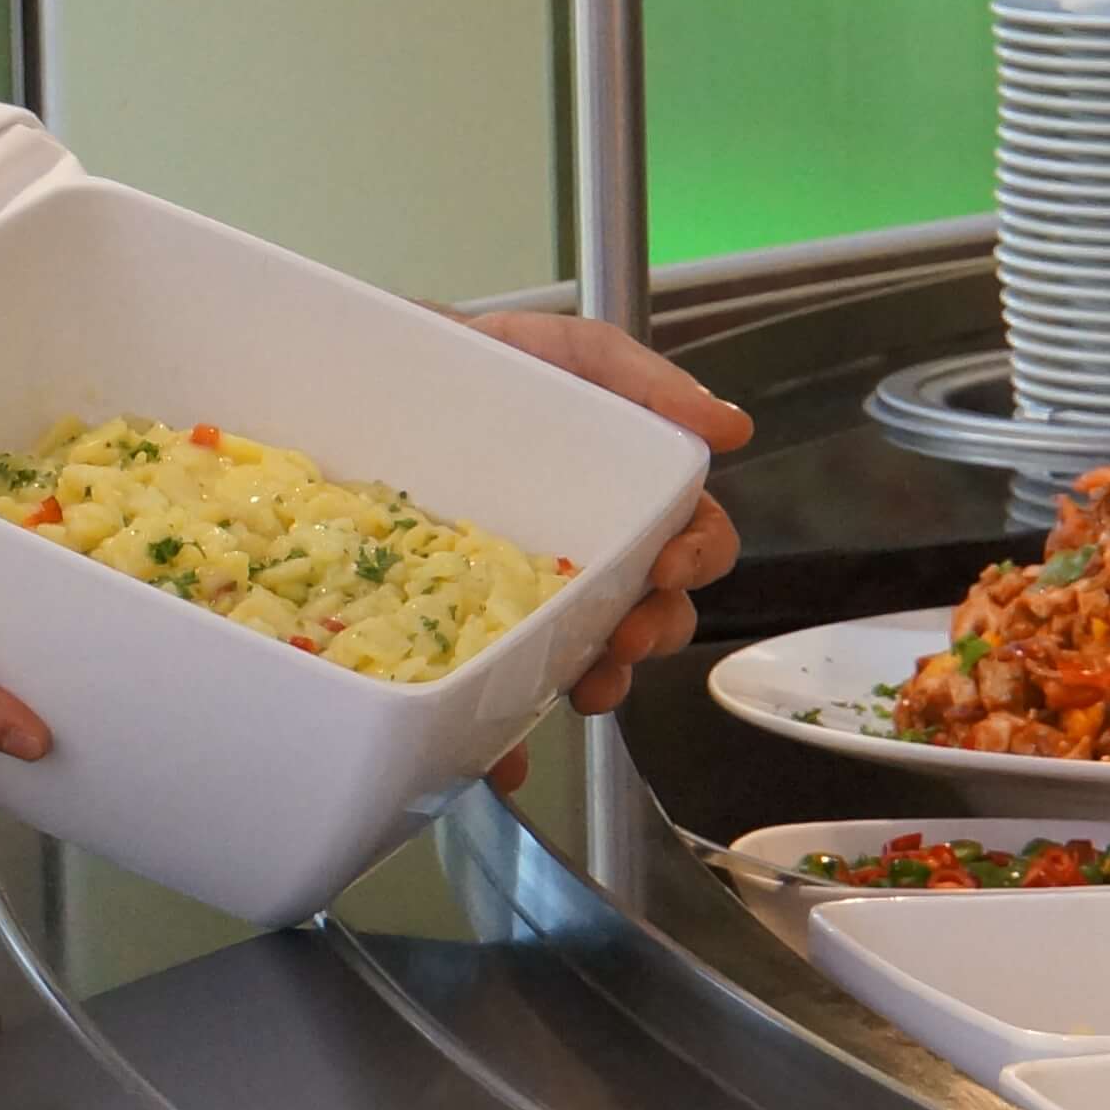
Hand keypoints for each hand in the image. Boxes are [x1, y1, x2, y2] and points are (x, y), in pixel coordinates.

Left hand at [461, 307, 748, 715]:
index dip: (698, 560)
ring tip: (584, 691)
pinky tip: (500, 755)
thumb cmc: (488, 365)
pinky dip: (505, 737)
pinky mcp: (468, 627)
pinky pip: (496, 697)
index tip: (670, 566)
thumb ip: (647, 381)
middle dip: (652, 635)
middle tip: (625, 638)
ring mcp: (530, 596)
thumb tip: (732, 424)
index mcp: (627, 496)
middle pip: (654, 612)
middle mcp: (591, 554)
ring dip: (602, 684)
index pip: (694, 540)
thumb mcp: (570, 354)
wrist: (377, 377)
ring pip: (591, 660)